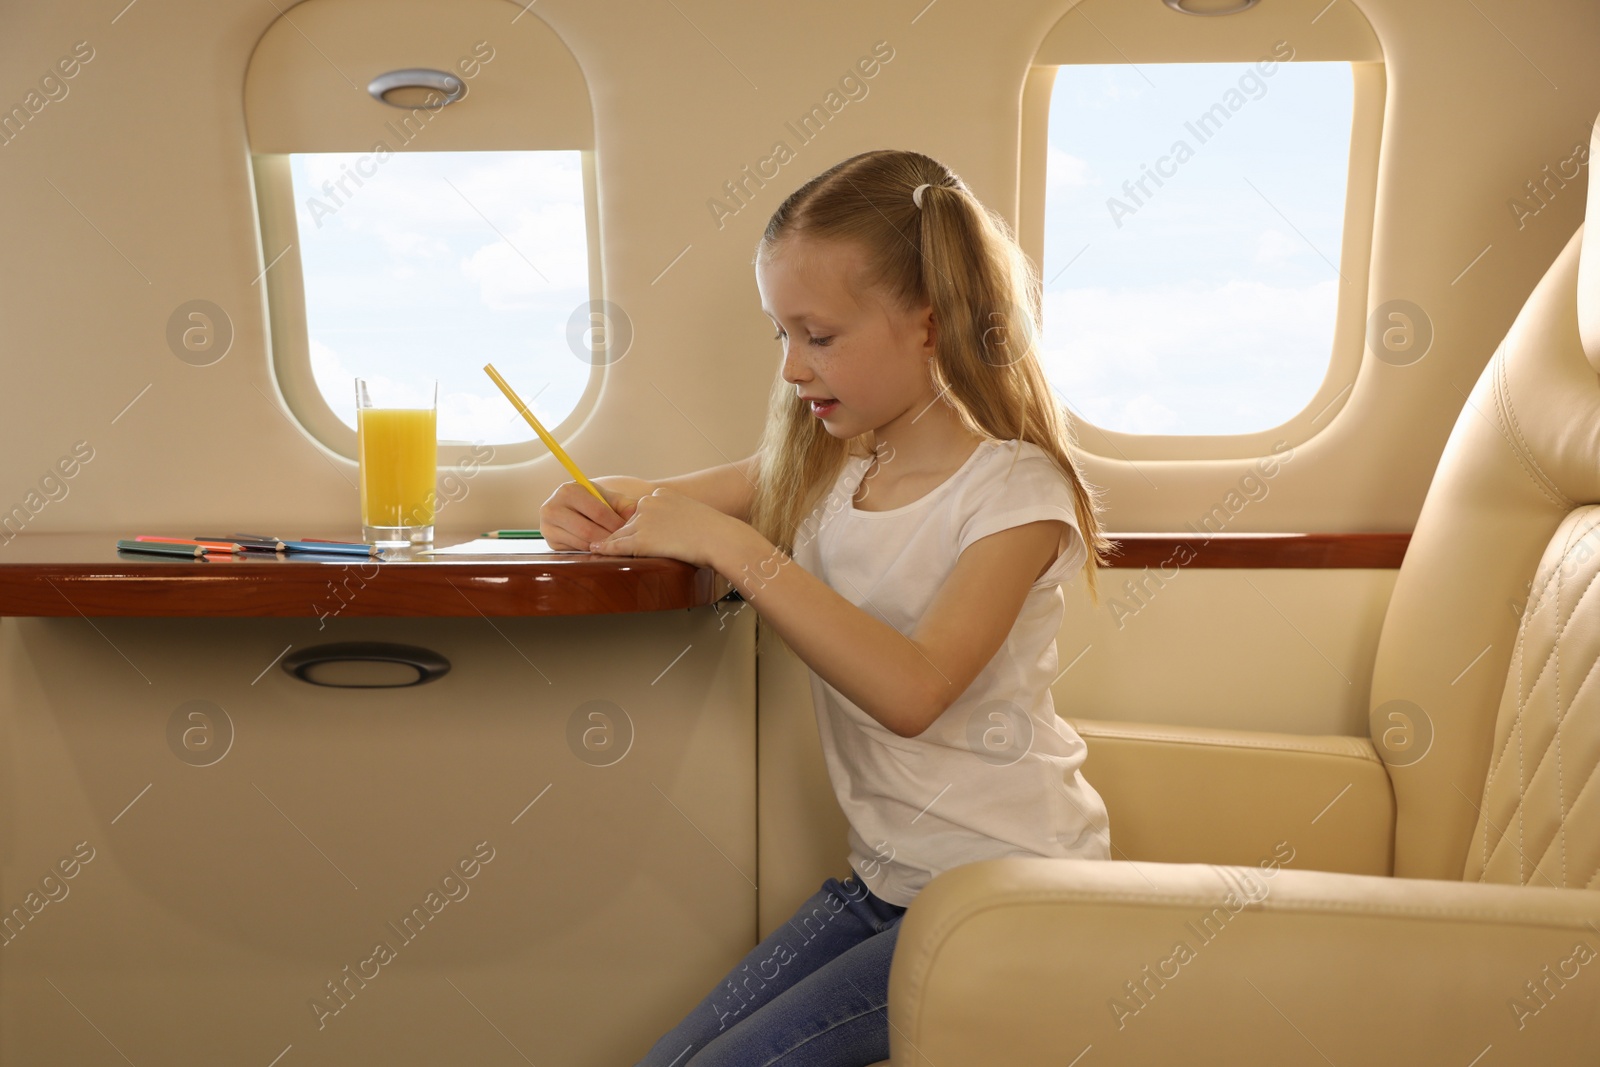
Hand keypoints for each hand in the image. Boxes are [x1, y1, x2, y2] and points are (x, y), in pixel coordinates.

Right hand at [538, 481, 636, 550]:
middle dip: (609, 538)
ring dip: (601, 547)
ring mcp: (548, 526)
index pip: (597, 511)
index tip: (630, 531)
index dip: (616, 523)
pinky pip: (575, 551)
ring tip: (615, 546)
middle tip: (624, 543)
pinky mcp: (550, 542)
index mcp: (569, 490)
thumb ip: (624, 505)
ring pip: (581, 543)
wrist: (572, 507)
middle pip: (588, 530)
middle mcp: (552, 507)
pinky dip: (591, 551)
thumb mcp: (608, 498)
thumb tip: (638, 514)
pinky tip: (601, 549)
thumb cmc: (594, 502)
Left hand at [586, 487, 729, 567]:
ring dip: (613, 542)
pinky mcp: (641, 539)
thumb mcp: (692, 514)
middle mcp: (648, 503)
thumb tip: (672, 531)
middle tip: (622, 546)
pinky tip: (596, 549)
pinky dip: (605, 548)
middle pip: (629, 522)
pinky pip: (618, 545)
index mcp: (661, 495)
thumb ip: (676, 517)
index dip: (641, 526)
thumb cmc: (713, 532)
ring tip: (601, 549)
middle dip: (628, 535)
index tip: (642, 534)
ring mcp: (643, 521)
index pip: (642, 511)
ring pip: (622, 533)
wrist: (718, 538)